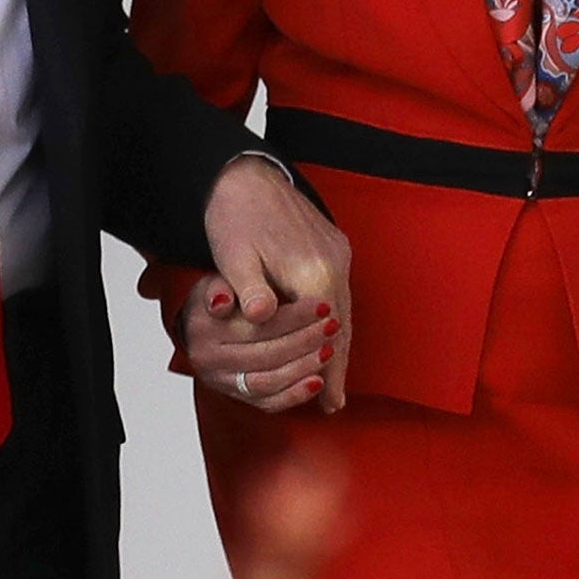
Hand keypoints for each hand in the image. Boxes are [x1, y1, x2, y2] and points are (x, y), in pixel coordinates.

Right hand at [180, 271, 342, 411]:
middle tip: (333, 326)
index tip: (323, 305)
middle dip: (305, 341)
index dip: (294, 317)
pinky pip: (269, 402)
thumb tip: (247, 308)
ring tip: (330, 350)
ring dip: (304, 367)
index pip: (257, 326)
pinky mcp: (235, 396)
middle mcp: (208, 360)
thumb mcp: (223, 277)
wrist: (201, 320)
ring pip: (269, 382)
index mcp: (204, 327)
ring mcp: (221, 381)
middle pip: (265, 355)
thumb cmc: (222, 291)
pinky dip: (296, 394)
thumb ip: (236, 286)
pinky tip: (318, 381)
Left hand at [202, 155, 351, 410]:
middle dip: (338, 365)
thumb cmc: (235, 216)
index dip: (327, 371)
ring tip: (333, 378)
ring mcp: (337, 252)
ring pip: (344, 309)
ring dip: (338, 343)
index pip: (326, 334)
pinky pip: (339, 291)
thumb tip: (260, 317)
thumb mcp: (234, 256)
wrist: (245, 174)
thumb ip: (249, 290)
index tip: (327, 404)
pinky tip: (327, 333)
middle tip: (334, 404)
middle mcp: (334, 262)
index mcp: (313, 271)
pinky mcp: (334, 244)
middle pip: (341, 325)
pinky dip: (335, 317)